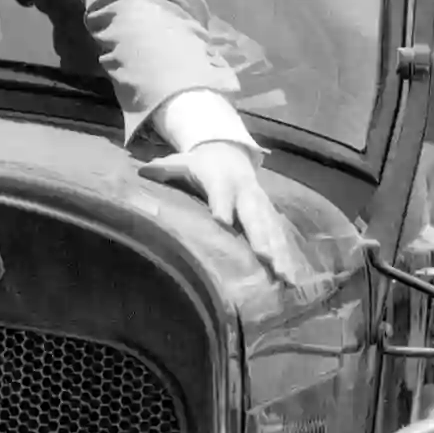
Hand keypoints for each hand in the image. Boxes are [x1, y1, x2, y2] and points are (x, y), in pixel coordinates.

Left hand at [142, 141, 307, 285]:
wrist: (231, 153)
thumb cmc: (201, 164)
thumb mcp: (181, 162)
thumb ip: (164, 168)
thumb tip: (141, 170)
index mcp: (221, 179)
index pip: (221, 193)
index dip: (222, 205)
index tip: (222, 221)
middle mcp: (245, 192)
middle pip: (254, 215)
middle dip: (261, 236)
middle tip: (266, 258)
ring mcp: (261, 205)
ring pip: (272, 229)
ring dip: (280, 253)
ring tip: (284, 276)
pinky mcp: (271, 217)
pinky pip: (281, 237)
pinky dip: (288, 257)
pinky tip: (292, 279)